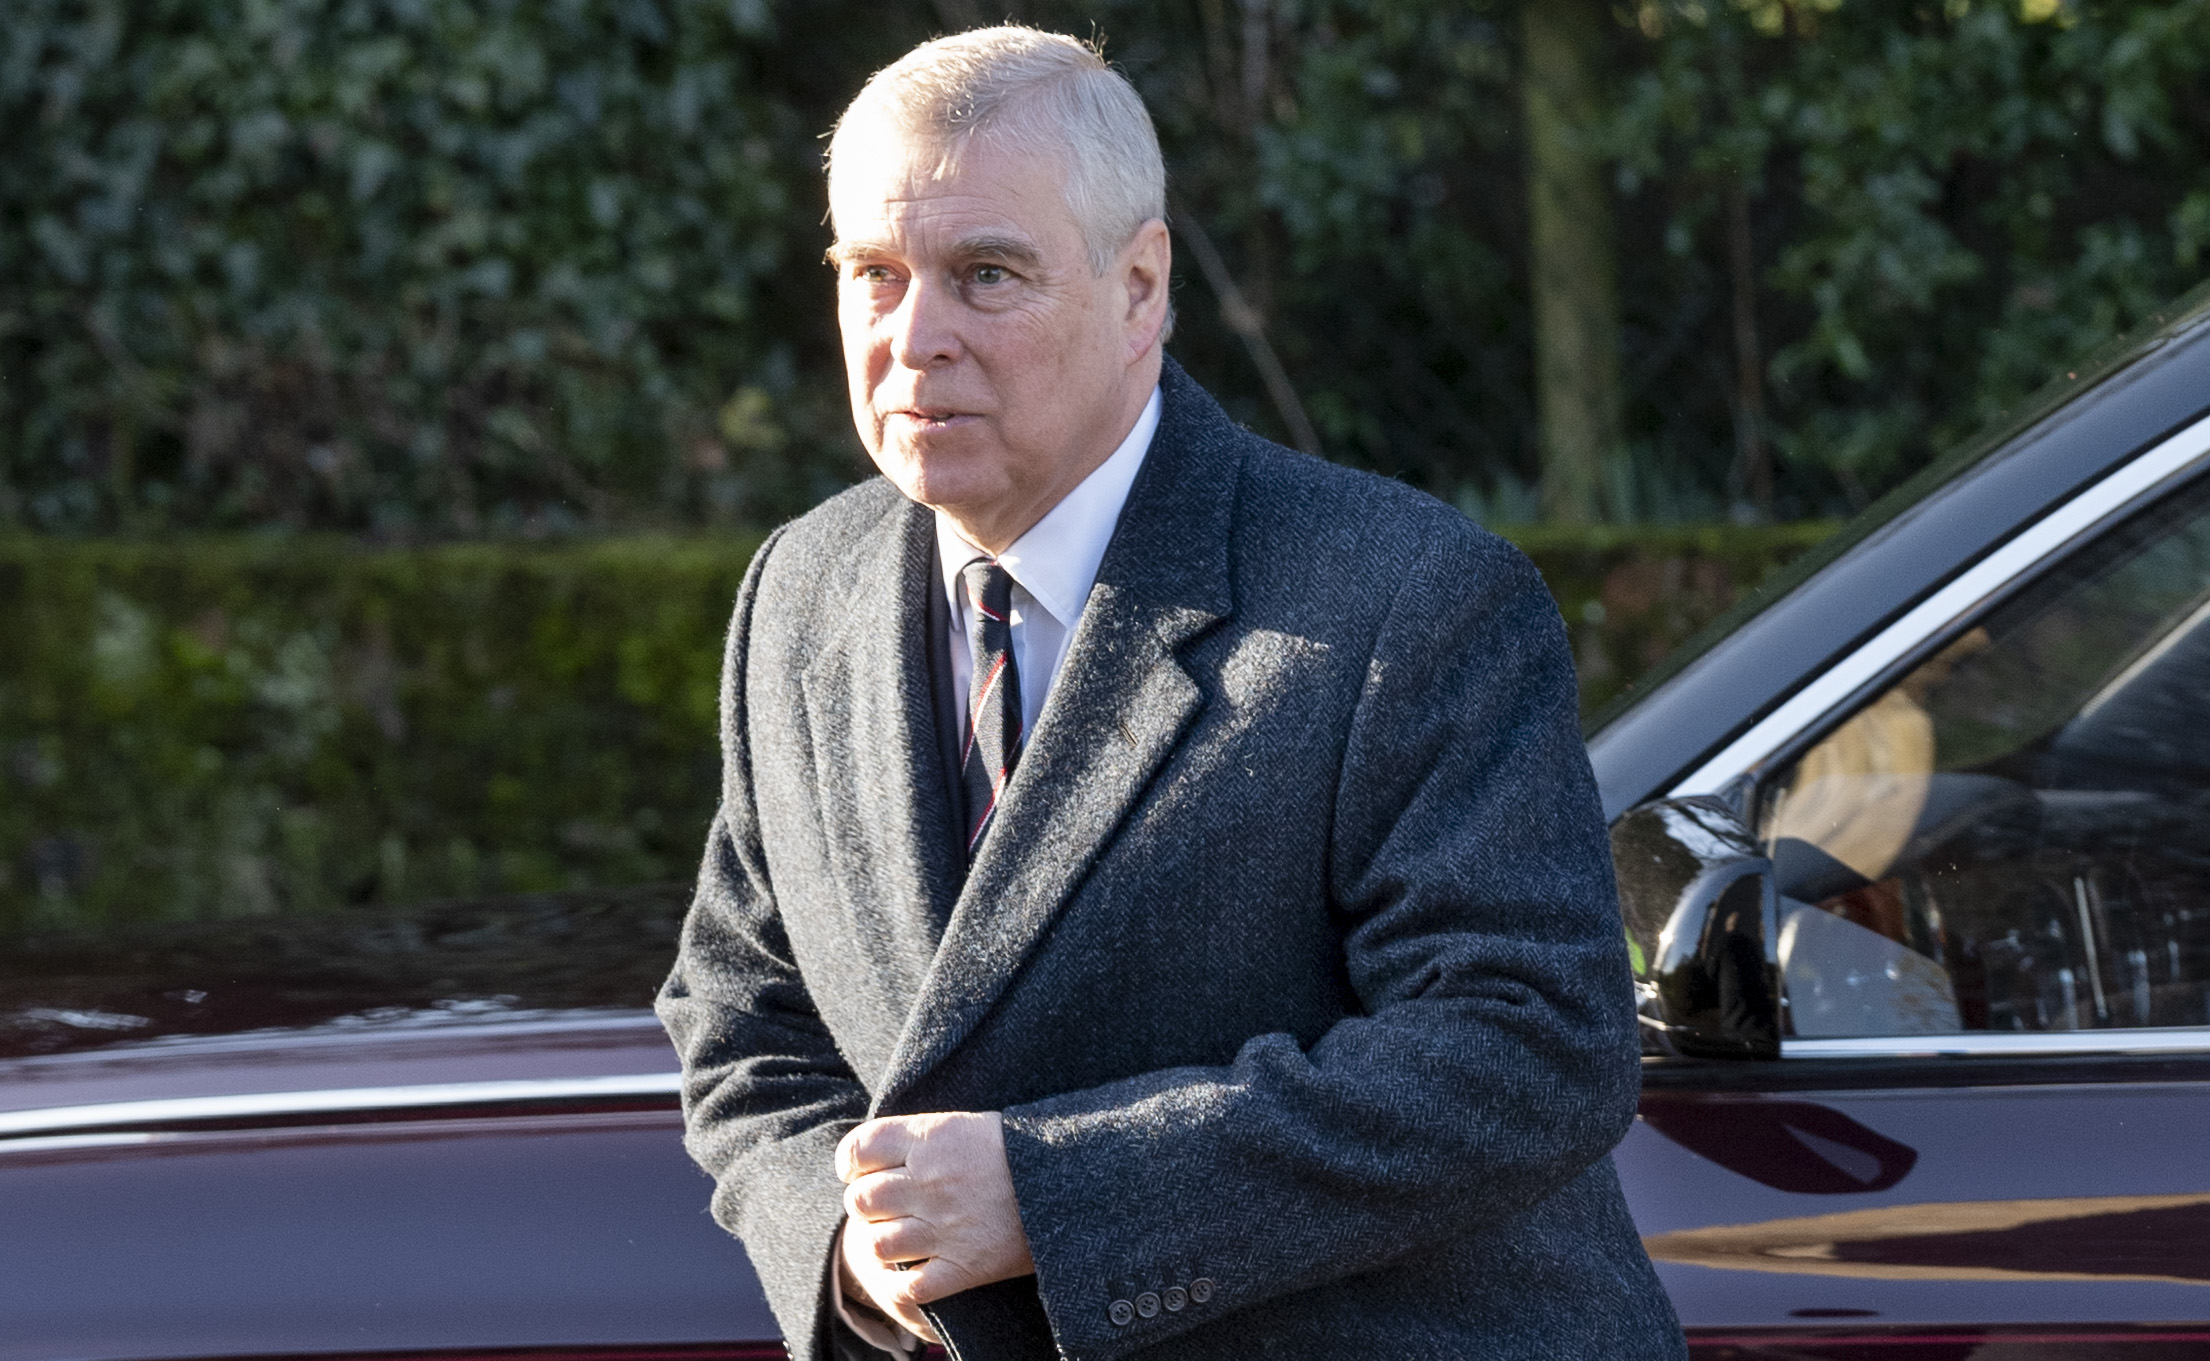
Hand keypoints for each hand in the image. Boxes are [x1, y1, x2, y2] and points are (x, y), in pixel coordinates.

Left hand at [835, 1111, 1035, 1336]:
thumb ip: (920, 1138)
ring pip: (877, 1245)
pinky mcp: (965, 1267)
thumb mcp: (968, 1125)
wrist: (1075, 1181)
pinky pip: (910, 1287)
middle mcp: (931, 1182)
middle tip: (882, 1205)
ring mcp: (945, 1228)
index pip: (858, 1149)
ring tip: (898, 1236)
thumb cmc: (1022, 1148)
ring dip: (882, 1242)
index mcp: (931, 1138)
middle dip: (865, 1204)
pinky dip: (904, 1285)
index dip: (850, 1163)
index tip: (856, 1169)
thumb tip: (874, 1157)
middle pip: (862, 1199)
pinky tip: (912, 1274)